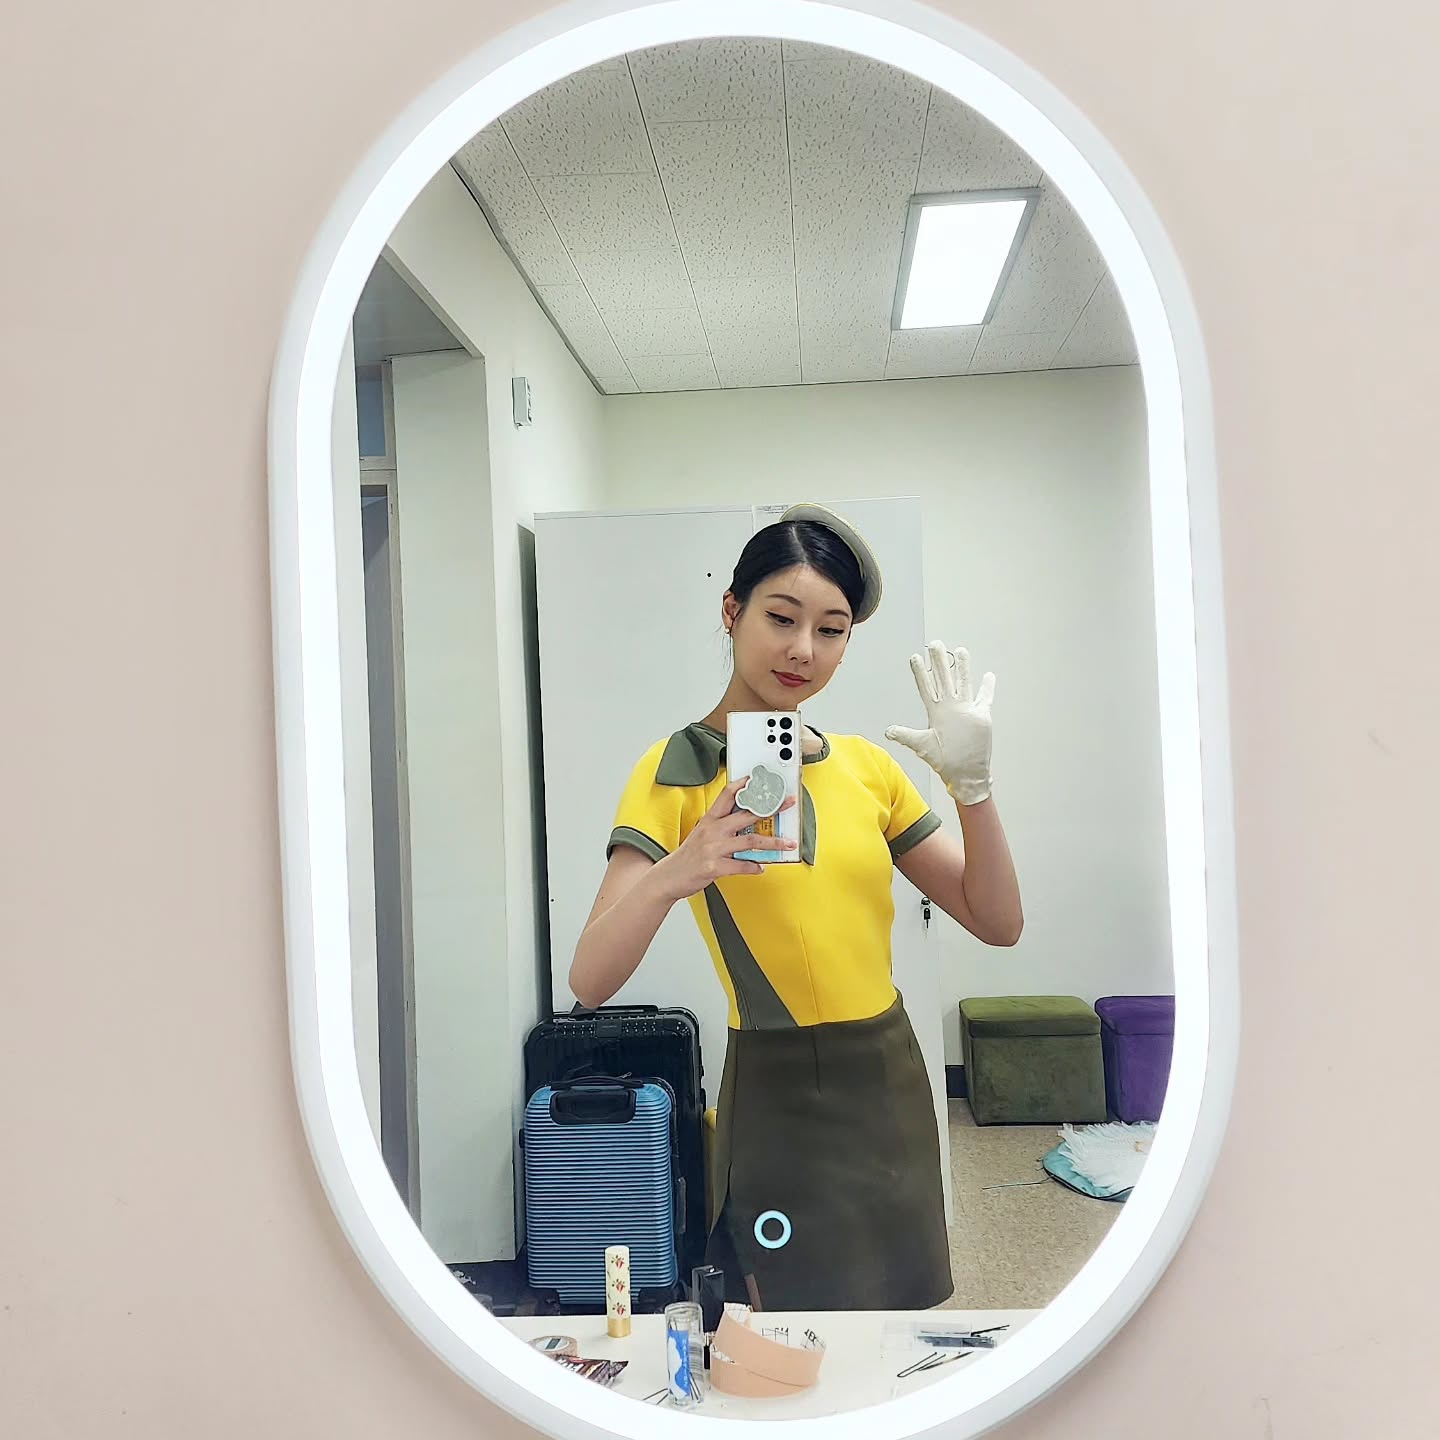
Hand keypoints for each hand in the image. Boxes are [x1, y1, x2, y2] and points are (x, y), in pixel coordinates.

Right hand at [657, 776, 798, 900]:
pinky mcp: (715, 867)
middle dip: (771, 808)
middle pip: (746, 815)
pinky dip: (754, 867)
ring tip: (787, 843)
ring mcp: (714, 848)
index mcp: (709, 820)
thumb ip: (721, 826)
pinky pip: (742, 865)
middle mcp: (712, 831)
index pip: (728, 795)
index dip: (745, 785)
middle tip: (787, 803)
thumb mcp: (701, 833)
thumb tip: (745, 823)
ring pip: (751, 841)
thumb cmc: (688, 856)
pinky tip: (761, 868)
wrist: (669, 876)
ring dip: (773, 843)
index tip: (760, 780)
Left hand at [885, 641, 994, 805]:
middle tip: (935, 644)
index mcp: (937, 712)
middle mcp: (951, 707)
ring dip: (962, 668)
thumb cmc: (944, 761)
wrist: (964, 773)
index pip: (926, 687)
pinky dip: (987, 688)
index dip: (921, 673)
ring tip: (959, 651)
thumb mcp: (922, 746)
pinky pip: (985, 698)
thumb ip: (906, 735)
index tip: (915, 658)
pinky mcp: (981, 717)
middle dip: (940, 661)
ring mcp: (966, 710)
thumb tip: (888, 731)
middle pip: (944, 679)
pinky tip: (988, 676)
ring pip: (963, 683)